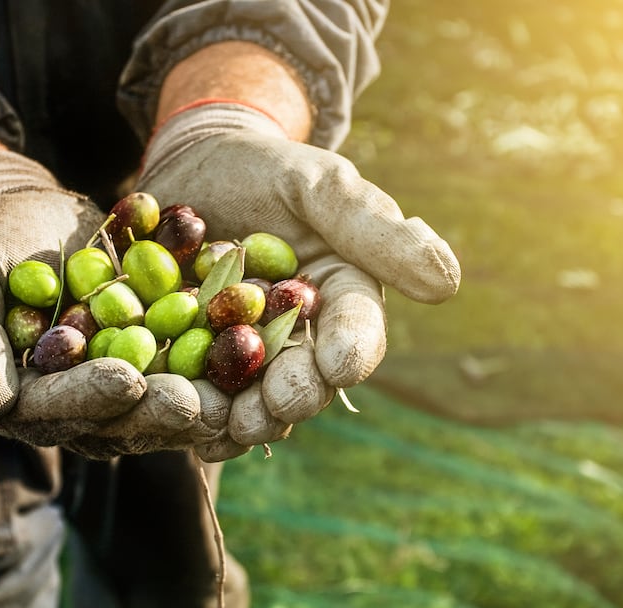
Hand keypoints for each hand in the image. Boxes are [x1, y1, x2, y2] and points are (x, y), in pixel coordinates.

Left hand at [136, 103, 459, 460]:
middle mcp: (298, 338)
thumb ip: (373, 228)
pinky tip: (176, 421)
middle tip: (276, 407)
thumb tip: (447, 282)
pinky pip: (191, 389)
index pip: (357, 331)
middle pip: (304, 378)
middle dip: (293, 397)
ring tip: (225, 427)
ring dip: (239, 417)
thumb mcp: (319, 183)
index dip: (351, 350)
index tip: (340, 366)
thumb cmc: (266, 168)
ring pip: (248, 397)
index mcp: (341, 298)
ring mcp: (242, 354)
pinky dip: (185, 407)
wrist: (193, 166)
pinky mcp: (190, 357)